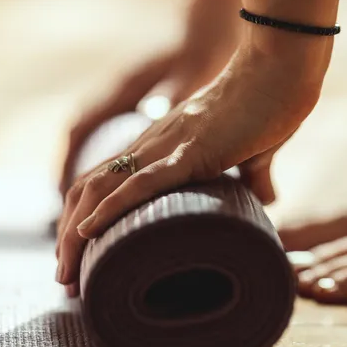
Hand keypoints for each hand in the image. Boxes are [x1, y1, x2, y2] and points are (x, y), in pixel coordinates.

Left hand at [56, 34, 330, 292]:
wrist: (282, 67)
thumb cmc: (272, 102)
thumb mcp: (256, 149)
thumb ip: (254, 175)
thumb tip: (268, 200)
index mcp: (163, 146)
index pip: (105, 182)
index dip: (85, 218)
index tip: (81, 258)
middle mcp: (153, 144)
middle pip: (88, 189)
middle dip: (69, 237)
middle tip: (64, 279)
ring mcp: (167, 146)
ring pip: (101, 188)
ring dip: (76, 233)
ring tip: (66, 272)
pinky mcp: (190, 151)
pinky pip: (141, 182)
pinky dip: (110, 207)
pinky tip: (88, 231)